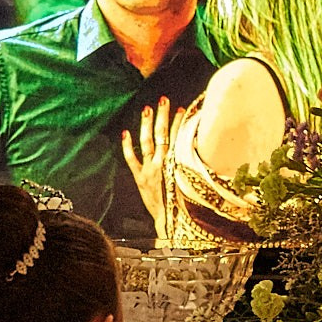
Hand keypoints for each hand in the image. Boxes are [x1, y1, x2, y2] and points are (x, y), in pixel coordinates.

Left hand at [121, 98, 184, 236]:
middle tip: (163, 100)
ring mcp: (149, 170)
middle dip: (163, 117)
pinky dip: (127, 146)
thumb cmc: (182, 203)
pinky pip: (131, 159)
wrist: (169, 221)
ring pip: (147, 142)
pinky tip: (125, 133)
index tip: (182, 109)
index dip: (179, 123)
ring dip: (147, 125)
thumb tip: (196, 147)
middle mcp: (162, 164)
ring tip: (147, 109)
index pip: (178, 138)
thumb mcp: (189, 182)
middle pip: (162, 135)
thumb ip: (191, 165)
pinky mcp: (139, 178)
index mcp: (176, 164)